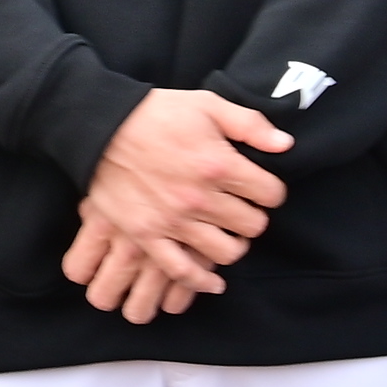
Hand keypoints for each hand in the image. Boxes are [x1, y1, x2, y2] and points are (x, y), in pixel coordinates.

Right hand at [59, 86, 292, 309]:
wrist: (101, 128)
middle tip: (241, 209)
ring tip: (225, 233)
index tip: (261, 188)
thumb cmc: (156, 113)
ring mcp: (174, 221)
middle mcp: (201, 198)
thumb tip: (285, 145)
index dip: (271, 191)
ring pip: (226, 252)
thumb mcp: (208, 105)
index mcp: (219, 164)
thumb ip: (250, 124)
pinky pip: (182, 270)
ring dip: (232, 245)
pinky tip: (213, 281)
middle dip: (252, 217)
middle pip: (253, 225)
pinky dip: (201, 281)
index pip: (271, 194)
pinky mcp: (148, 235)